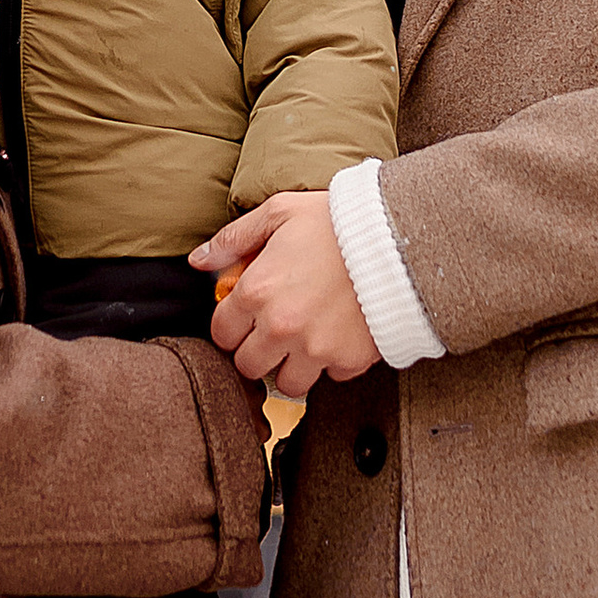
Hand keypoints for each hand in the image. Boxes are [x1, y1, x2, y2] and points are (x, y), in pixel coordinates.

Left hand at [191, 186, 377, 397]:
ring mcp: (315, 348)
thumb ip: (234, 239)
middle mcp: (280, 327)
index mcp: (256, 292)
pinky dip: (332, 363)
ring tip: (303, 342)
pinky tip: (338, 335)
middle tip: (274, 332)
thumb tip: (199, 260)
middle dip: (257, 351)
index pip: (222, 334)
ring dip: (291, 367)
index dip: (232, 326)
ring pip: (286, 384)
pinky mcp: (348, 360)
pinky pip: (330, 377)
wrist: (398, 236)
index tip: (246, 318)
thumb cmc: (336, 221)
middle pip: (248, 366)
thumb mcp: (279, 213)